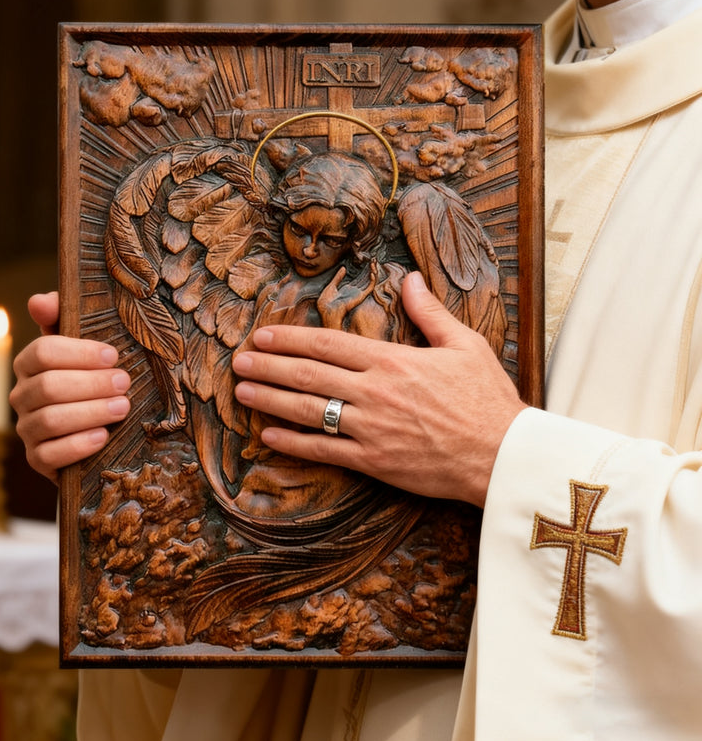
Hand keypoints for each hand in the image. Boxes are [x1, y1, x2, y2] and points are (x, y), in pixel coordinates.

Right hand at [9, 292, 131, 481]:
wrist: (100, 432)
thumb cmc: (95, 379)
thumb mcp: (86, 349)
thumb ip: (65, 318)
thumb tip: (39, 301)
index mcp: (30, 364)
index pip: (42, 352)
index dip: (79, 353)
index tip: (113, 356)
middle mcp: (22, 396)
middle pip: (49, 386)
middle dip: (91, 384)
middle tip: (124, 383)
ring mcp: (27, 429)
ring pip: (51, 420)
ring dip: (91, 412)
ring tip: (122, 407)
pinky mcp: (37, 460)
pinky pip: (49, 455)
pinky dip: (78, 446)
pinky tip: (103, 437)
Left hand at [232, 272, 526, 506]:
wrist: (503, 454)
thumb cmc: (486, 398)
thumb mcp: (464, 344)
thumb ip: (429, 312)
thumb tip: (410, 278)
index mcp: (392, 360)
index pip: (328, 344)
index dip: (290, 338)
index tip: (263, 335)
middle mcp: (374, 392)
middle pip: (309, 375)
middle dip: (269, 367)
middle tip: (238, 362)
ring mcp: (371, 429)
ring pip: (310, 412)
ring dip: (271, 401)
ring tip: (242, 393)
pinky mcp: (375, 462)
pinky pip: (326, 451)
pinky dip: (295, 444)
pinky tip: (269, 436)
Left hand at [317, 260, 377, 328]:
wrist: (326, 311)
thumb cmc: (326, 303)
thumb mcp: (331, 286)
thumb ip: (338, 277)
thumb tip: (343, 268)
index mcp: (347, 289)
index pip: (359, 277)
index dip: (364, 269)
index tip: (367, 261)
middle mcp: (354, 291)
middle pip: (365, 278)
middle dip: (370, 269)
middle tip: (374, 259)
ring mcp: (358, 294)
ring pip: (369, 281)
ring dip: (373, 272)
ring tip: (374, 262)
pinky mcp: (360, 297)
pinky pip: (369, 288)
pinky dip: (372, 281)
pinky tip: (372, 272)